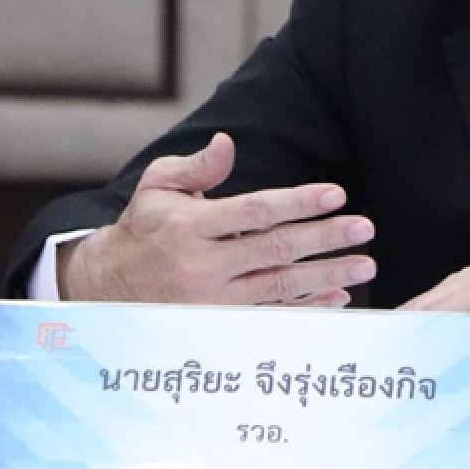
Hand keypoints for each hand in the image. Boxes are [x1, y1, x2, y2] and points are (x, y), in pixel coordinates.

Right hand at [58, 132, 376, 305]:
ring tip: (363, 263)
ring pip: (279, 287)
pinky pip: (271, 318)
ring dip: (327, 276)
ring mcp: (210, 301)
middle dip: (325, 238)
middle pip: (275, 250)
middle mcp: (201, 265)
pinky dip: (306, 309)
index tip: (335, 193)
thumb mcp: (157, 188)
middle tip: (364, 228)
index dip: (298, 202)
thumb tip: (227, 143)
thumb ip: (195, 167)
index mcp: (189, 226)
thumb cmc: (143, 228)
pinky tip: (338, 298)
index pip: (254, 211)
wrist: (106, 288)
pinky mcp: (217, 325)